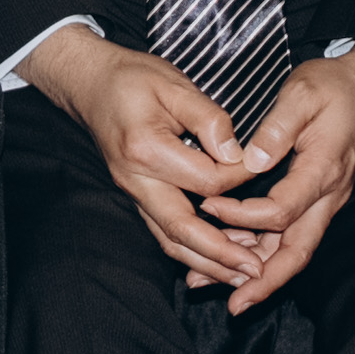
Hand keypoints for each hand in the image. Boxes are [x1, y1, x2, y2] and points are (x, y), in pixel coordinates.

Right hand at [11, 29, 269, 293]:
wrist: (90, 83)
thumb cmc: (132, 79)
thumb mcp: (174, 84)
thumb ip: (209, 118)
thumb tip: (236, 154)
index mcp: (146, 150)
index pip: (206, 181)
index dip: (240, 178)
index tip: (264, 168)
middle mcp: (136, 180)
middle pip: (182, 228)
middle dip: (220, 254)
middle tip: (257, 269)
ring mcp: (133, 193)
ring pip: (170, 240)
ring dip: (207, 263)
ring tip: (243, 275)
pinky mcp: (137, 196)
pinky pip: (164, 232)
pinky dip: (192, 251)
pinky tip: (218, 258)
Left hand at [210, 38, 354, 314]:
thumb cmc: (333, 88)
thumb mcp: (303, 92)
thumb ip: (279, 125)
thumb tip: (252, 158)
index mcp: (323, 170)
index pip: (282, 210)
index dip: (244, 216)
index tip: (209, 207)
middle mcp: (327, 196)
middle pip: (297, 252)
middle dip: (265, 281)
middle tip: (234, 304)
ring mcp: (323, 202)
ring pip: (292, 250)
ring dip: (257, 273)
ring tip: (213, 284)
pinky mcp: (314, 201)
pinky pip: (289, 236)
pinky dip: (259, 252)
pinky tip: (228, 257)